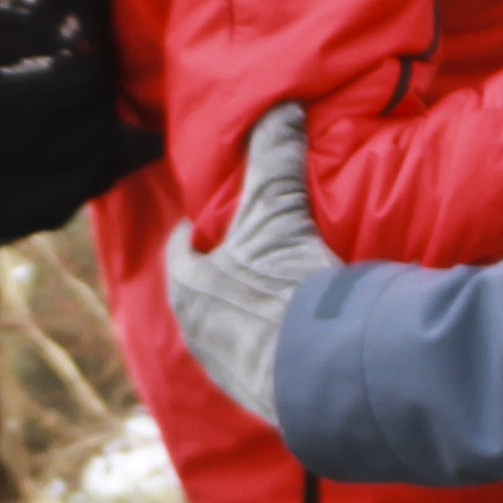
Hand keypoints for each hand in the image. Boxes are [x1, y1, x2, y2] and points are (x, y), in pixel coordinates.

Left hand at [160, 103, 343, 428]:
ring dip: (252, 314)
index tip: (207, 224)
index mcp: (187, 290)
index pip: (181, 253)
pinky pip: (266, 362)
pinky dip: (279, 345)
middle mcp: (199, 335)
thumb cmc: (282, 288)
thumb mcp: (278, 211)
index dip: (195, 235)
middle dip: (224, 276)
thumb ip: (276, 156)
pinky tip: (304, 335)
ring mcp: (232, 373)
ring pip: (233, 332)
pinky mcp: (267, 398)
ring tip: (281, 293)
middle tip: (251, 255)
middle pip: (205, 294)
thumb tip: (281, 104)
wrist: (321, 374)